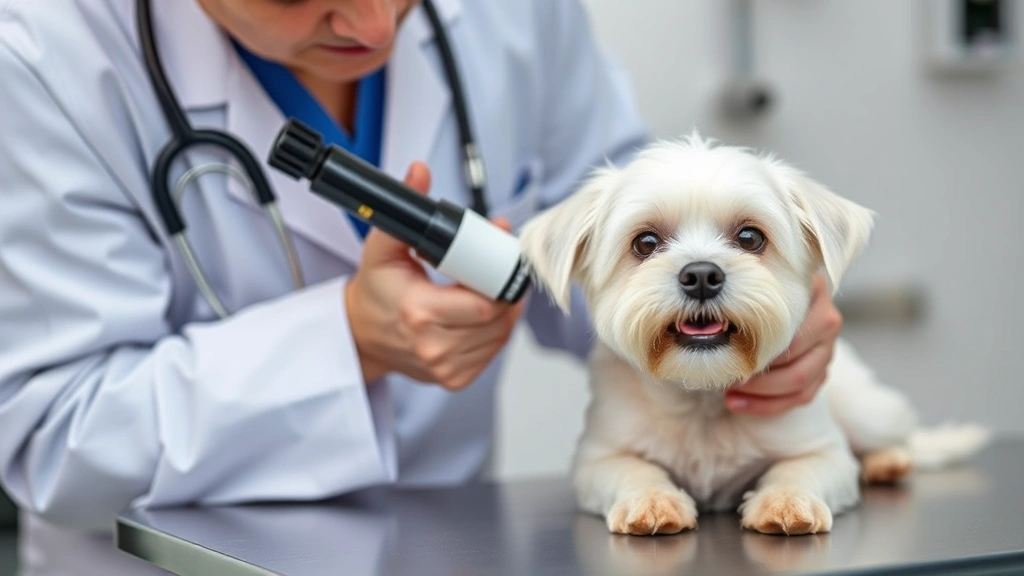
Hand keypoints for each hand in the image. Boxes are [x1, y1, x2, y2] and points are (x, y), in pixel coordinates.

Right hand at [345, 162, 525, 389]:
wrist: (361, 336)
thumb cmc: (376, 292)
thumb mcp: (383, 247)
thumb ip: (406, 208)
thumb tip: (419, 172)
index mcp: (419, 313)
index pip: (483, 305)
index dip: (500, 284)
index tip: (498, 265)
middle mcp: (433, 347)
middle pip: (497, 320)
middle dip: (505, 294)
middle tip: (499, 273)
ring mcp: (445, 368)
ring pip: (500, 338)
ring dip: (504, 313)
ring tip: (491, 290)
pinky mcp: (454, 379)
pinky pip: (492, 353)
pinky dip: (495, 333)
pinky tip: (483, 315)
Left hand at [725, 272, 841, 415]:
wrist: (778, 304)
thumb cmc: (757, 294)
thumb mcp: (753, 284)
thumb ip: (744, 293)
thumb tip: (714, 316)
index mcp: (813, 292)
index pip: (787, 324)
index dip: (758, 342)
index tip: (729, 352)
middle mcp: (827, 320)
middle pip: (795, 355)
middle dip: (756, 371)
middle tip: (726, 374)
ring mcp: (828, 349)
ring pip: (799, 381)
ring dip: (760, 393)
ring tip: (728, 392)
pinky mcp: (822, 372)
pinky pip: (801, 397)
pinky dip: (767, 405)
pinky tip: (737, 403)